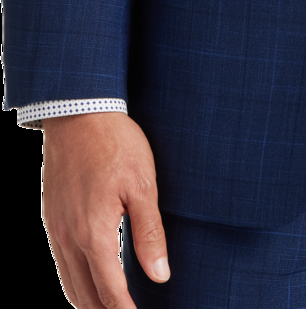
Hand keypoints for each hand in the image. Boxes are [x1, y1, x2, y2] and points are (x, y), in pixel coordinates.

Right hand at [41, 111, 169, 306]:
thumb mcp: (143, 185)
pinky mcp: (50, 216)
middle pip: (85, 297)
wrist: (78, 112)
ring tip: (111, 308)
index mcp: (94, 234)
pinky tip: (91, 275)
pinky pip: (60, 262)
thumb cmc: (116, 144)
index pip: (110, 293)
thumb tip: (160, 276)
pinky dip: (75, 280)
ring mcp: (55, 228)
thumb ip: (149, 234)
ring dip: (89, 302)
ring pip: (69, 283)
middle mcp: (69, 237)